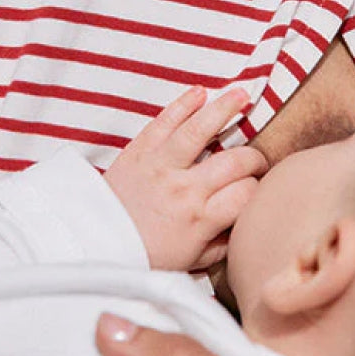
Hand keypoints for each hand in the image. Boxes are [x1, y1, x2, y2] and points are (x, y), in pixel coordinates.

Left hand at [105, 87, 265, 269]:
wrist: (93, 245)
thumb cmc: (144, 256)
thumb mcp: (190, 262)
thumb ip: (221, 245)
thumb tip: (245, 228)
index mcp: (199, 219)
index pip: (246, 194)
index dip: (260, 188)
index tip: (261, 187)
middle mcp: (183, 189)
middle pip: (234, 161)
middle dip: (254, 157)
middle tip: (256, 160)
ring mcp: (160, 166)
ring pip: (199, 130)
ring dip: (224, 108)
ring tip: (242, 94)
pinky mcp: (139, 151)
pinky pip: (163, 122)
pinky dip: (182, 104)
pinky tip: (199, 92)